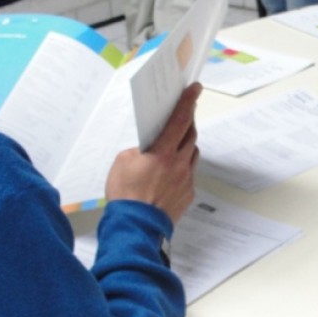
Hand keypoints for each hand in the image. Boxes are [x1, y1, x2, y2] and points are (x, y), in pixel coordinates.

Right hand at [105, 82, 201, 222]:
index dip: (188, 102)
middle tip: (185, 113)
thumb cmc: (126, 195)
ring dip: (186, 144)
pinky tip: (171, 170)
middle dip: (188, 121)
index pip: (180, 120)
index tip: (195, 89)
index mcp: (162, 152)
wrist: (136, 227)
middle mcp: (179, 164)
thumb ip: (138, 150)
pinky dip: (182, 166)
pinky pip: (189, 173)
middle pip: (190, 135)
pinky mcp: (188, 194)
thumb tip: (147, 149)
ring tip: (176, 142)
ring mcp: (186, 179)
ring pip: (192, 153)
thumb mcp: (122, 162)